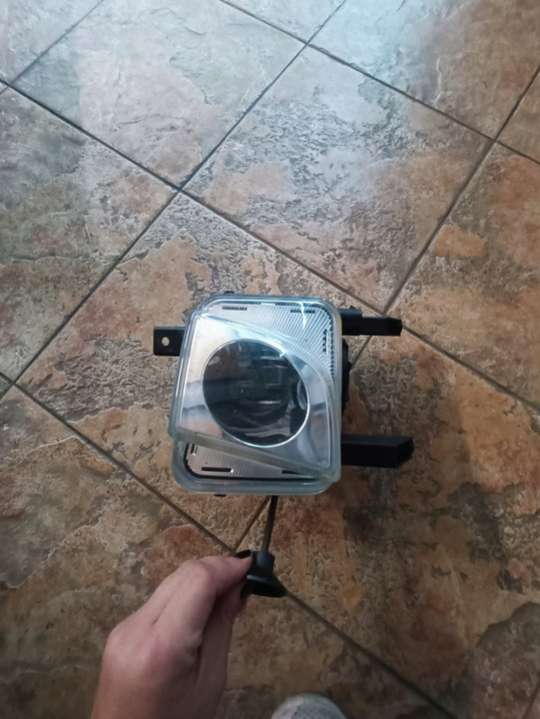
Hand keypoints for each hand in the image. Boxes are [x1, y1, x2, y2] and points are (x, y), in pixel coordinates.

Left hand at [91, 555, 250, 718]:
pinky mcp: (122, 629)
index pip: (197, 581)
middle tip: (245, 580)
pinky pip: (159, 599)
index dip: (227, 567)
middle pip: (182, 575)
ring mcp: (124, 626)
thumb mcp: (210, 683)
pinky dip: (185, 595)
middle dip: (217, 569)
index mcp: (161, 646)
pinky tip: (202, 609)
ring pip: (170, 582)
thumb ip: (221, 627)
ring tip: (228, 595)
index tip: (252, 567)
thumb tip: (237, 586)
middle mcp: (136, 627)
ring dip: (201, 580)